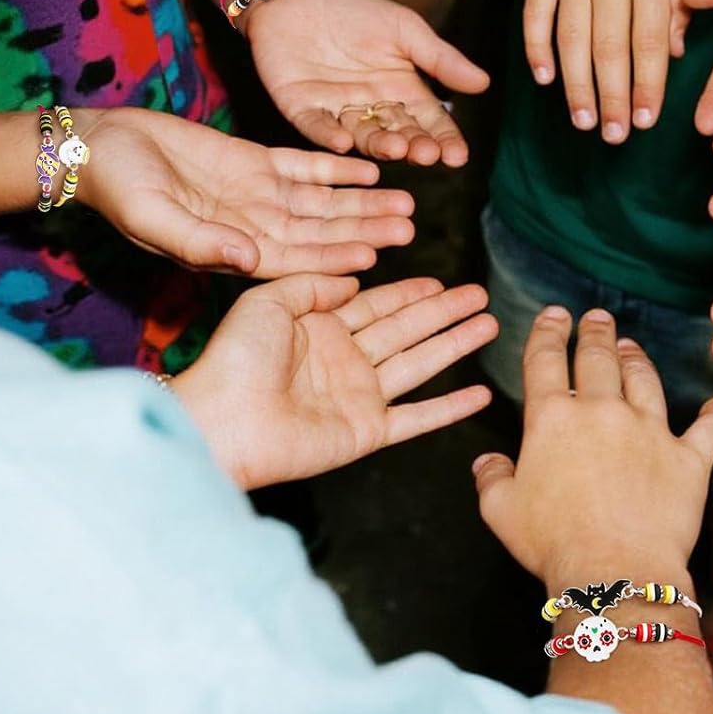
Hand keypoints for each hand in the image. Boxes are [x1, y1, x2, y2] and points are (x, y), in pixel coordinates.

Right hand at [81, 107, 414, 275]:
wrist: (101, 145)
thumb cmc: (118, 190)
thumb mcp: (154, 220)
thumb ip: (201, 242)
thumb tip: (246, 259)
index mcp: (232, 251)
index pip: (295, 262)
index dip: (333, 260)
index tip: (372, 259)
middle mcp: (254, 227)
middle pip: (321, 234)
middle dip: (363, 231)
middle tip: (408, 228)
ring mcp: (258, 194)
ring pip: (323, 202)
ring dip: (362, 202)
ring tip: (405, 201)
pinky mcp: (255, 162)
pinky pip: (306, 167)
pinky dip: (338, 167)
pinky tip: (372, 166)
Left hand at [173, 274, 497, 488]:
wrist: (223, 421)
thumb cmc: (233, 360)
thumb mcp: (268, 301)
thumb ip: (314, 285)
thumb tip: (355, 282)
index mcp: (320, 329)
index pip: (377, 305)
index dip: (410, 293)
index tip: (441, 282)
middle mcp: (344, 361)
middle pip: (406, 330)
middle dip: (444, 313)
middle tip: (479, 295)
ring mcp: (358, 397)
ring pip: (420, 364)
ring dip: (455, 345)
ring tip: (489, 325)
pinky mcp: (366, 432)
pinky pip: (417, 417)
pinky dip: (449, 407)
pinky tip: (478, 393)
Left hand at [246, 0, 488, 165]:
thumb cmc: (355, 11)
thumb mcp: (405, 29)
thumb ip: (440, 59)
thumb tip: (484, 83)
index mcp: (402, 92)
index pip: (430, 122)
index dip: (444, 140)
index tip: (457, 155)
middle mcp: (373, 110)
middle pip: (400, 135)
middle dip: (415, 147)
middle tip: (428, 155)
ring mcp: (338, 113)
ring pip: (363, 137)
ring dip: (379, 146)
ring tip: (397, 149)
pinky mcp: (303, 110)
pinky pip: (317, 127)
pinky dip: (329, 136)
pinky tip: (343, 143)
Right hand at [473, 308, 712, 586]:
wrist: (614, 570)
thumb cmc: (552, 542)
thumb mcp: (501, 511)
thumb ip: (492, 478)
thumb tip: (486, 462)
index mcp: (552, 419)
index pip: (545, 360)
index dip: (548, 332)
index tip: (554, 315)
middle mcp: (602, 413)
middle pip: (598, 358)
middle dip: (596, 332)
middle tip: (597, 317)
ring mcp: (649, 431)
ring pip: (645, 380)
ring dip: (637, 359)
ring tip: (633, 346)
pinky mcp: (688, 458)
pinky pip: (709, 429)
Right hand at [524, 0, 693, 142]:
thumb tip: (674, 51)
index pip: (650, 40)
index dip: (648, 85)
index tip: (647, 121)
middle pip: (610, 48)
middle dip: (613, 98)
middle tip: (614, 136)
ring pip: (571, 39)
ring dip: (576, 85)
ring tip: (584, 121)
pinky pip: (536, 14)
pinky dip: (537, 48)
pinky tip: (543, 78)